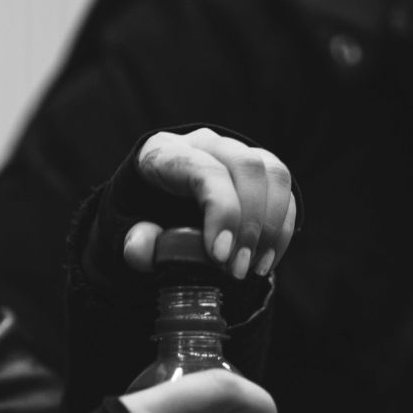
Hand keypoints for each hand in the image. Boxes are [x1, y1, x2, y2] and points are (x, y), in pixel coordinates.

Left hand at [124, 128, 296, 281]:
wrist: (155, 207)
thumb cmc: (141, 215)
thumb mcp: (127, 230)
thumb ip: (133, 240)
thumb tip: (141, 248)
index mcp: (165, 151)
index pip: (204, 169)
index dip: (221, 211)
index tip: (219, 256)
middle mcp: (205, 143)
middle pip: (246, 166)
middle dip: (250, 224)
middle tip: (238, 270)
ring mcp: (237, 151)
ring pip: (273, 174)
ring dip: (271, 228)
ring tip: (255, 269)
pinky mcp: (260, 169)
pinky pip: (284, 191)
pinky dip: (281, 230)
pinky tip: (266, 261)